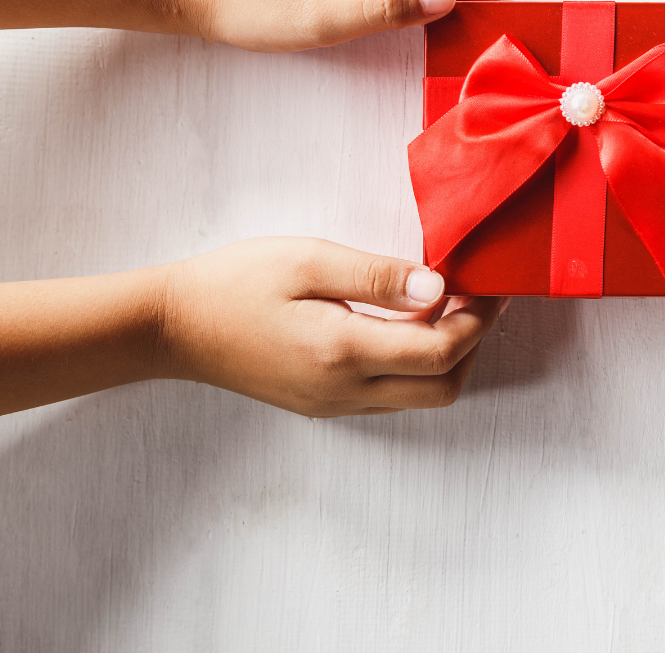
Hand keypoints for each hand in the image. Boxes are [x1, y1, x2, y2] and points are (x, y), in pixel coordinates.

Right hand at [159, 237, 507, 416]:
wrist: (173, 327)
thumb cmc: (235, 283)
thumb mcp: (308, 259)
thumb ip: (378, 276)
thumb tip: (439, 287)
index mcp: (343, 351)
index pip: (441, 351)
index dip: (479, 319)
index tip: (491, 285)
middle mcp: (344, 390)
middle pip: (443, 387)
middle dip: (473, 345)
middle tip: (477, 298)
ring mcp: (334, 404)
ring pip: (419, 397)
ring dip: (445, 358)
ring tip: (443, 306)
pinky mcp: (323, 405)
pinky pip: (390, 396)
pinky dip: (413, 366)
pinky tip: (403, 325)